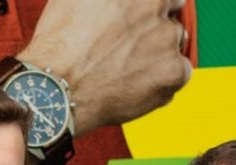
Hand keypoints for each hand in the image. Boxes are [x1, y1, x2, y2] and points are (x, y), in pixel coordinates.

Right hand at [18, 0, 191, 134]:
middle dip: (156, 28)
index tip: (142, 15)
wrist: (56, 86)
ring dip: (159, 54)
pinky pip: (179, 75)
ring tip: (127, 68)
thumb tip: (110, 3)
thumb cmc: (60, 42)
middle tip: (132, 45)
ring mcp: (168, 39)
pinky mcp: (172, 73)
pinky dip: (162, 81)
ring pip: (174, 45)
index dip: (151, 5)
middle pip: (172, 14)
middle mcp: (158, 6)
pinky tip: (134, 85)